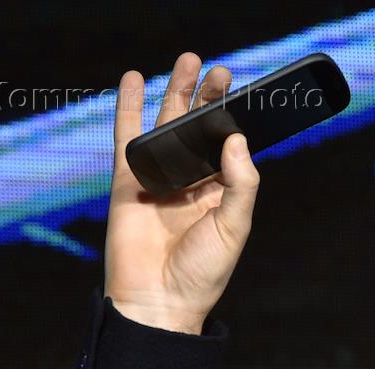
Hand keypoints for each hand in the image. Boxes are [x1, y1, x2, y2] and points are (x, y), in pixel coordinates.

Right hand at [104, 52, 260, 333]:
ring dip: (176, 93)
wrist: (158, 301)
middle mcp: (191, 183)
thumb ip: (240, 182)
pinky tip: (133, 79)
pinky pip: (127, 137)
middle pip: (200, 130)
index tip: (248, 95)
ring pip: (167, 126)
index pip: (229, 148)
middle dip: (209, 99)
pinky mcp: (128, 181)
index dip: (236, 122)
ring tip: (189, 61)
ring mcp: (159, 180)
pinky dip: (128, 107)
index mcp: (220, 194)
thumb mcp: (234, 227)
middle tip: (220, 70)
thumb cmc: (202, 273)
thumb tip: (235, 138)